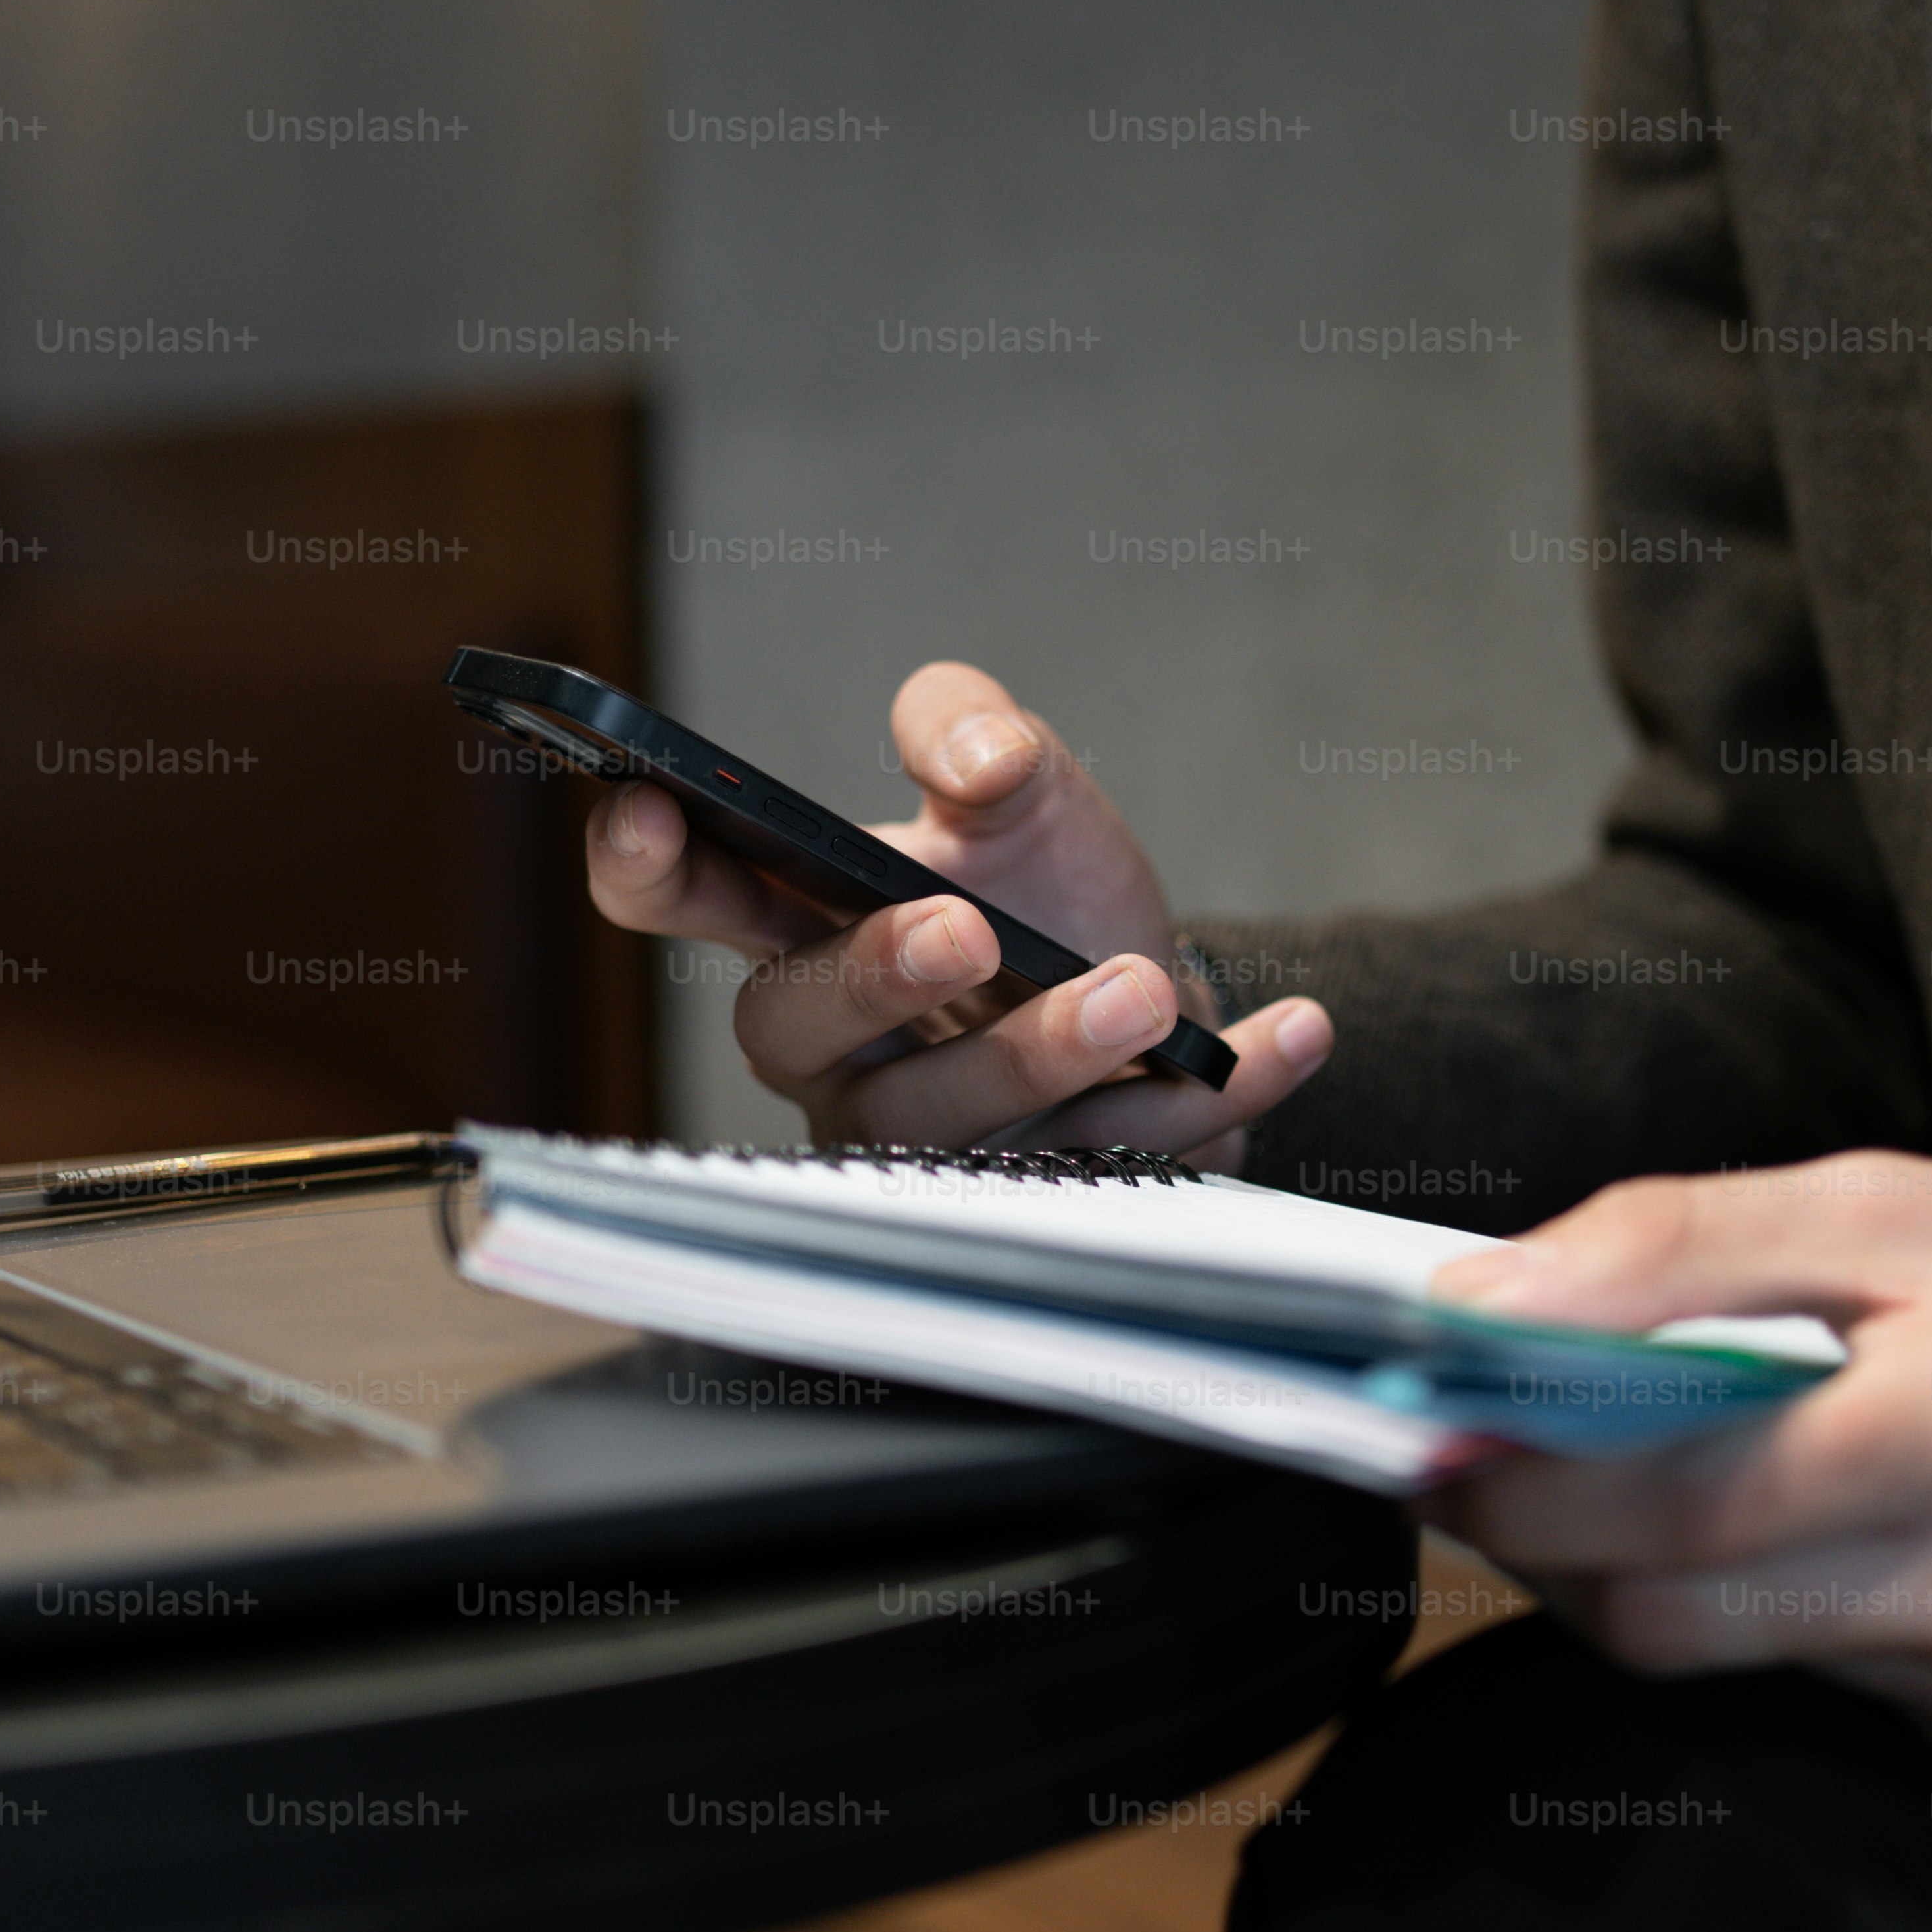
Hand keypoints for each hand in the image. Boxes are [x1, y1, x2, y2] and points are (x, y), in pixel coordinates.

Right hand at [586, 660, 1330, 1164]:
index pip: (679, 895)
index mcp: (796, 925)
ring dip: (1052, 1053)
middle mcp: (833, 1051)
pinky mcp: (1034, 1203)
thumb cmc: (1048, 890)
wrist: (1167, 1001)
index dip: (643, 858)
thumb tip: (979, 761)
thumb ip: (974, 728)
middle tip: (969, 929)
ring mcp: (923, 1144)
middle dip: (876, 978)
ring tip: (1149, 990)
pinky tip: (1288, 1033)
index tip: (654, 802)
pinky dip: (1211, 1100)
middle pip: (795, 1029)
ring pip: (949, 1124)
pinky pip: (1106, 1168)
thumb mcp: (1020, 782)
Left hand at [1423, 1151, 1931, 1791]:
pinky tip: (1831, 1538)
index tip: (1433, 1436)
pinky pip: (1830, 1697)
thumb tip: (1481, 1302)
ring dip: (1665, 1573)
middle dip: (1558, 1540)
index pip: (1685, 1502)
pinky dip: (1780, 1620)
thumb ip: (1671, 1245)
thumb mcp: (1884, 1204)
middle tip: (1499, 1457)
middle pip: (1677, 1616)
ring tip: (1678, 1465)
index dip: (1530, 1481)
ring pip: (1738, 1659)